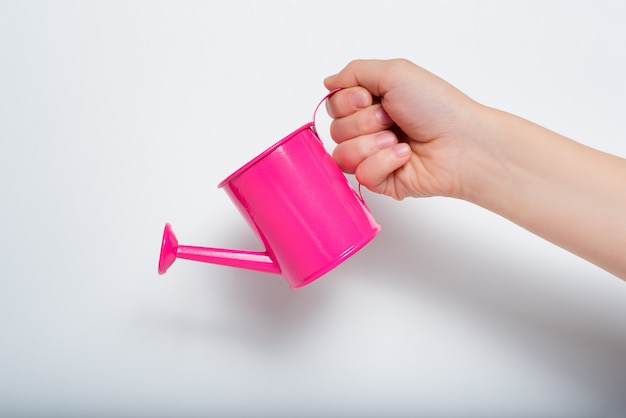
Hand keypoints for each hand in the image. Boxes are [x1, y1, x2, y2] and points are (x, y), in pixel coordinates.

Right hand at [324, 58, 483, 199]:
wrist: (461, 143)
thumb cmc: (436, 106)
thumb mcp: (394, 72)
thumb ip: (354, 72)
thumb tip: (328, 83)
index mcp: (372, 103)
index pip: (333, 105)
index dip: (347, 102)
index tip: (370, 98)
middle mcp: (370, 129)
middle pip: (335, 130)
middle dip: (363, 122)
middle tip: (392, 119)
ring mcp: (373, 157)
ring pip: (342, 154)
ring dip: (371, 144)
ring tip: (398, 140)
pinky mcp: (380, 181)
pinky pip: (360, 174)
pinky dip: (383, 162)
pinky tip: (404, 157)